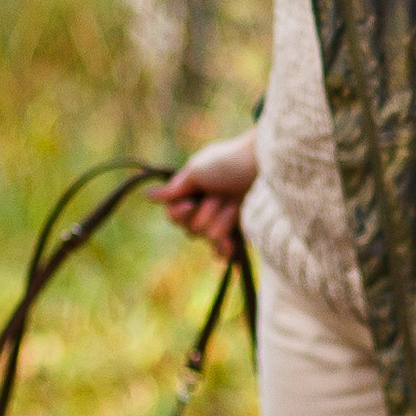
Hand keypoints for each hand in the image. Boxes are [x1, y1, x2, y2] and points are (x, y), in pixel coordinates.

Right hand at [155, 130, 257, 259]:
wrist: (267, 167)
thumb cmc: (231, 162)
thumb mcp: (198, 169)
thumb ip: (175, 187)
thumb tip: (148, 195)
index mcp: (193, 192)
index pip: (173, 216)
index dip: (180, 213)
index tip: (190, 203)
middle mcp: (206, 208)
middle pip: (189, 230)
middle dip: (205, 214)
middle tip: (220, 197)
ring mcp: (224, 222)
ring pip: (207, 238)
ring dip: (221, 220)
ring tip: (236, 205)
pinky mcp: (240, 234)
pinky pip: (222, 253)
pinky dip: (225, 249)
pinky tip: (231, 243)